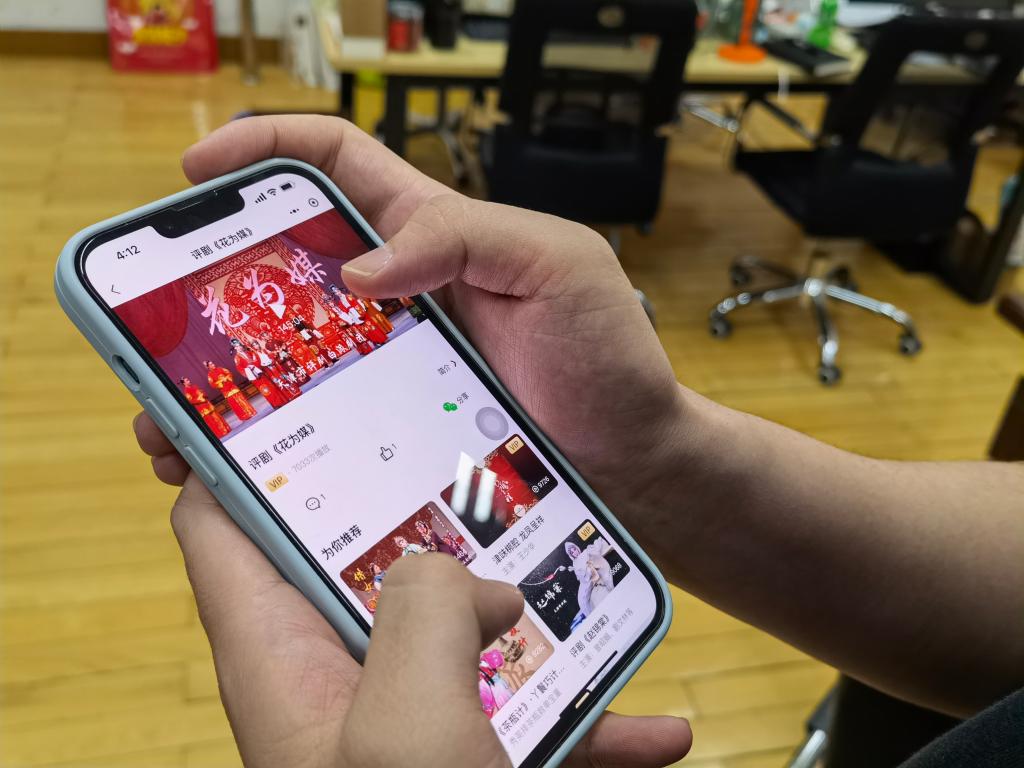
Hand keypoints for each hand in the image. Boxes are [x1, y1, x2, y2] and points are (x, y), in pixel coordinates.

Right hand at [134, 115, 693, 764]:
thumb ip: (465, 237)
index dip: (268, 149)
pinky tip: (238, 462)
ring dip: (232, 368)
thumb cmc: (607, 357)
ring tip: (174, 409)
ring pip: (293, 345)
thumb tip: (362, 269)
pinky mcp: (396, 422)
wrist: (630, 459)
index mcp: (434, 233)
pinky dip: (276, 431)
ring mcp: (394, 360)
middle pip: (291, 262)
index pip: (337, 162)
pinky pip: (321, 415)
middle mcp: (401, 293)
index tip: (199, 167)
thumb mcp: (557, 264)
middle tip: (163, 315)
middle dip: (222, 276)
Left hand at [148, 469, 691, 767]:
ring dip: (525, 610)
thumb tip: (475, 582)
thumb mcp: (407, 721)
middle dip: (421, 512)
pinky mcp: (463, 767)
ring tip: (580, 578)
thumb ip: (427, 609)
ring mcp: (402, 731)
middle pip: (363, 561)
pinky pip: (525, 724)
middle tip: (478, 457)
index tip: (271, 379)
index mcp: (284, 662)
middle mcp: (336, 688)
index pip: (223, 523)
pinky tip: (655, 722)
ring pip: (459, 635)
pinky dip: (586, 717)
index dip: (228, 446)